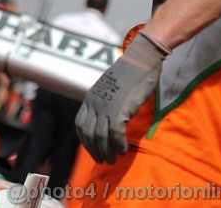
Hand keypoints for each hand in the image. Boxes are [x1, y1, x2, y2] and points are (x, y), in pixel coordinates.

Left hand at [75, 30, 169, 163]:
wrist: (140, 60)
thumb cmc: (129, 73)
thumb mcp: (110, 88)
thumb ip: (106, 102)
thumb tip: (108, 119)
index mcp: (90, 98)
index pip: (80, 124)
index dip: (84, 140)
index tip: (91, 149)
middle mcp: (94, 102)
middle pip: (88, 133)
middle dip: (93, 150)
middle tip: (102, 160)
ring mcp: (106, 106)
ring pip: (101, 136)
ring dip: (106, 151)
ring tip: (113, 159)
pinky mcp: (120, 109)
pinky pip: (116, 133)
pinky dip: (119, 144)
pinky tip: (124, 150)